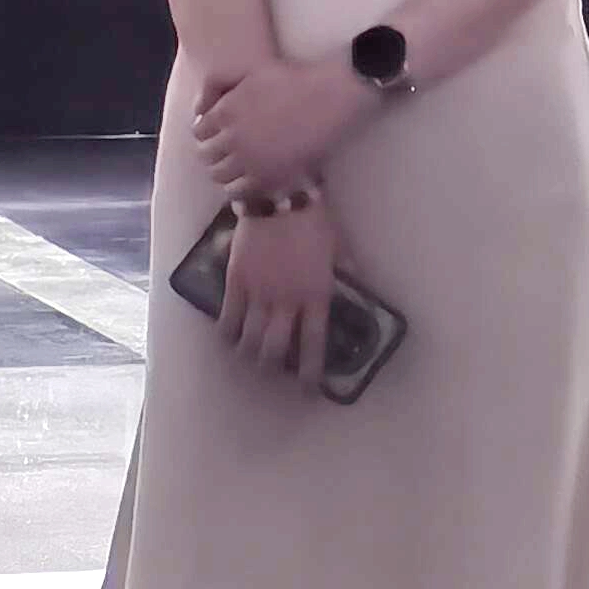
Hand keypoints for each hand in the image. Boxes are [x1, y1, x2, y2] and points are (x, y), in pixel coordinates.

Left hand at [195, 55, 369, 206]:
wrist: (334, 97)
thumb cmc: (296, 78)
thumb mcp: (252, 71)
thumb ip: (218, 84)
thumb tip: (197, 110)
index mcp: (225, 111)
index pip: (199, 132)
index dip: (210, 132)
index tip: (223, 133)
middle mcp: (231, 138)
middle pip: (205, 155)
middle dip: (215, 152)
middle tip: (232, 150)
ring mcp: (248, 159)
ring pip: (218, 175)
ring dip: (226, 170)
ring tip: (242, 165)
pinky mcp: (267, 176)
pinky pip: (238, 191)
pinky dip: (240, 187)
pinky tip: (252, 177)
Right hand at [218, 199, 340, 392]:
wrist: (279, 199)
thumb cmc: (314, 221)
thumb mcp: (338, 248)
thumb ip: (345, 270)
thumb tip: (361, 284)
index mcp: (316, 294)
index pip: (314, 342)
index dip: (310, 370)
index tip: (306, 389)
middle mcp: (287, 301)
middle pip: (276, 349)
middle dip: (273, 368)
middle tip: (271, 375)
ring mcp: (260, 294)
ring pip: (250, 339)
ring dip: (249, 355)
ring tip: (249, 361)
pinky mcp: (236, 283)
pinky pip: (228, 318)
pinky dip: (227, 334)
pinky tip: (227, 340)